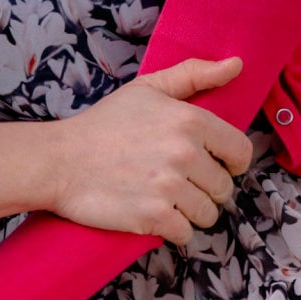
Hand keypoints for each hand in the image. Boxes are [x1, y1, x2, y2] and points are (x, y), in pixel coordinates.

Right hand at [49, 56, 251, 242]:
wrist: (60, 160)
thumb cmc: (104, 124)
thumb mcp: (148, 89)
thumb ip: (194, 75)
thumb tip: (236, 65)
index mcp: (189, 121)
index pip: (240, 152)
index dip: (230, 162)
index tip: (212, 164)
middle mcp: (185, 153)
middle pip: (224, 188)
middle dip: (205, 188)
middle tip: (177, 181)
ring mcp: (170, 187)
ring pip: (208, 214)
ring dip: (190, 212)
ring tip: (165, 198)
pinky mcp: (154, 217)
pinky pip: (186, 234)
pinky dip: (174, 230)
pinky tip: (156, 215)